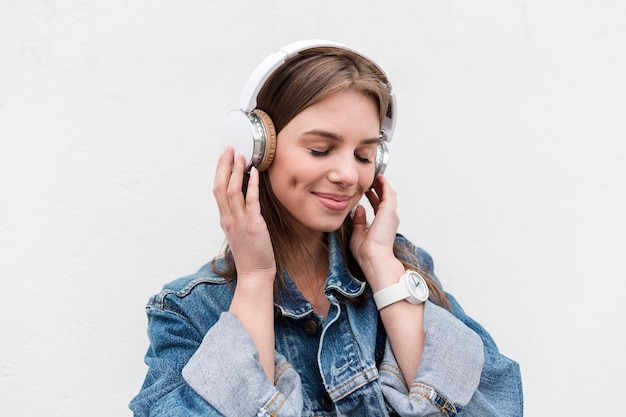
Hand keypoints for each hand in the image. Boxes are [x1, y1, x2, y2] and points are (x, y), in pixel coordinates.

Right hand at [213, 146, 275, 282]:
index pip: (217, 190)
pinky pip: (250, 201)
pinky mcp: (253, 225)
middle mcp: (228, 218)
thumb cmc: (250, 254)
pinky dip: (251, 185)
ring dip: (236, 171)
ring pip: (232, 191)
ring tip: (241, 155)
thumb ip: (238, 216)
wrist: (254, 274)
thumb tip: (243, 200)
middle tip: (229, 147)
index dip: (219, 171)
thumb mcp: (239, 232)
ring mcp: (239, 222)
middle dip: (224, 165)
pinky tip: (254, 173)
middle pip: (220, 186)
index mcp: (225, 219)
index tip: (222, 156)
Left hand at [350, 175, 403, 290]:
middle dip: (379, 188)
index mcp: (382, 225)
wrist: (374, 258)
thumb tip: (358, 208)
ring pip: (389, 194)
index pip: (379, 207)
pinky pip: (388, 193)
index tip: (368, 190)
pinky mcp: (389, 211)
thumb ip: (358, 221)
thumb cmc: (366, 252)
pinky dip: (384, 185)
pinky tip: (379, 178)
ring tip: (375, 176)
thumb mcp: (358, 234)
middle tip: (372, 179)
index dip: (374, 197)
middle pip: (386, 198)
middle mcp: (389, 219)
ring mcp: (391, 215)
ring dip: (383, 184)